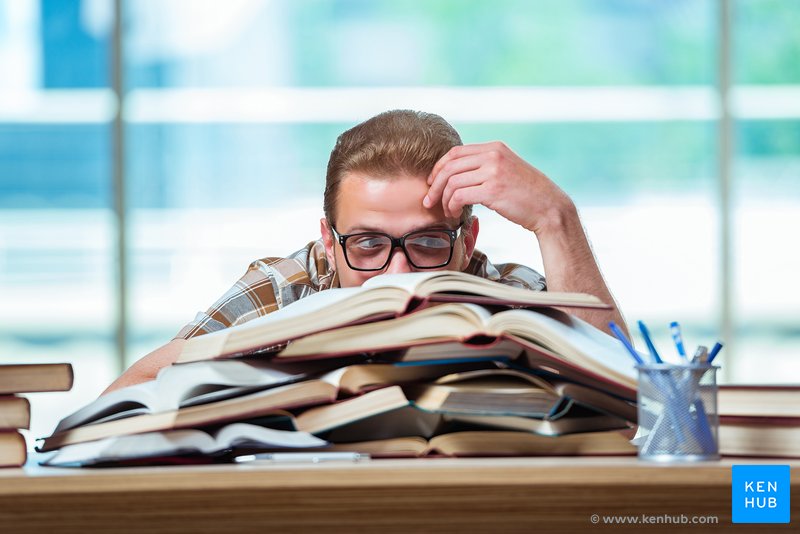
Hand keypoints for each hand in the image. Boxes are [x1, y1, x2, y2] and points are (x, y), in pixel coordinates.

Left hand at [424, 141, 573, 234]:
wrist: (550, 208)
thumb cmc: (527, 194)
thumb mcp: (507, 169)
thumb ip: (487, 165)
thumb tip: (459, 173)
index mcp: (495, 147)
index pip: (455, 152)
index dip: (438, 167)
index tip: (432, 182)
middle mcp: (493, 155)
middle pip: (449, 166)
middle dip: (434, 185)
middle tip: (429, 200)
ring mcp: (493, 171)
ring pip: (452, 182)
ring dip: (443, 199)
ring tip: (447, 212)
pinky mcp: (493, 190)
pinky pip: (460, 195)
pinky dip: (452, 206)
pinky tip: (455, 214)